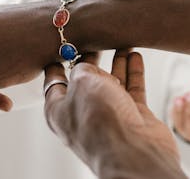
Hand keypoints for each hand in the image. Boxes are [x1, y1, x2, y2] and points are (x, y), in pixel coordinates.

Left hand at [43, 51, 184, 177]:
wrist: (134, 152)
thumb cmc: (100, 123)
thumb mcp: (82, 83)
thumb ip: (83, 69)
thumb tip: (87, 64)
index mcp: (59, 110)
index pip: (54, 81)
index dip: (58, 61)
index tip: (63, 44)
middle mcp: (83, 113)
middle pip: (86, 80)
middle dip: (92, 58)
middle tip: (97, 37)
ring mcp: (109, 115)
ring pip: (112, 82)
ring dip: (117, 61)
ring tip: (122, 41)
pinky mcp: (132, 116)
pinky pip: (132, 88)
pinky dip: (133, 71)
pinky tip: (135, 55)